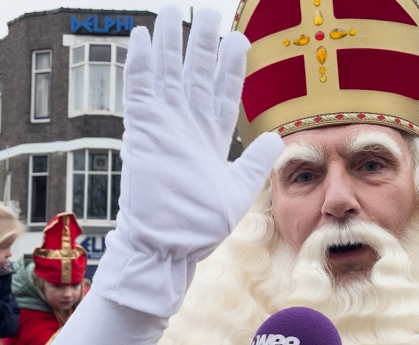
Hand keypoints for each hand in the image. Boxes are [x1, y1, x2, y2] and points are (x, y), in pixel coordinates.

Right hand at [93, 7, 282, 315]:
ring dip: (172, 43)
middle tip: (208, 10)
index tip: (237, 37)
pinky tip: (143, 37)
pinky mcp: (144, 132)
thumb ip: (254, 162)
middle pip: (197, 74)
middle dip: (202, 42)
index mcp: (211, 139)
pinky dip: (142, 64)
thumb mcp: (238, 190)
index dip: (229, 65)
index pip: (222, 92)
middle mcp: (187, 127)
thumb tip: (276, 139)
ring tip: (173, 10)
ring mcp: (164, 127)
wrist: (169, 246)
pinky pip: (141, 90)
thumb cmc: (199, 226)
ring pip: (169, 74)